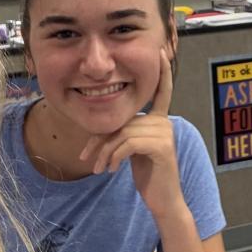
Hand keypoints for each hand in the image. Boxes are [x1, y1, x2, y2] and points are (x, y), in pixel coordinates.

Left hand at [79, 48, 184, 220]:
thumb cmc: (147, 174)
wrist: (163, 201)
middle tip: (86, 157)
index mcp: (160, 120)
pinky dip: (113, 157)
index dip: (163, 71)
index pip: (162, 91)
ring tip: (98, 168)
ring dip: (104, 152)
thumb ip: (124, 133)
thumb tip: (102, 131)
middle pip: (123, 120)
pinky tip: (110, 170)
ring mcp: (164, 134)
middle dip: (100, 139)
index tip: (162, 51)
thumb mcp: (132, 150)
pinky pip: (128, 143)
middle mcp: (165, 123)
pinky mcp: (161, 147)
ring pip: (122, 132)